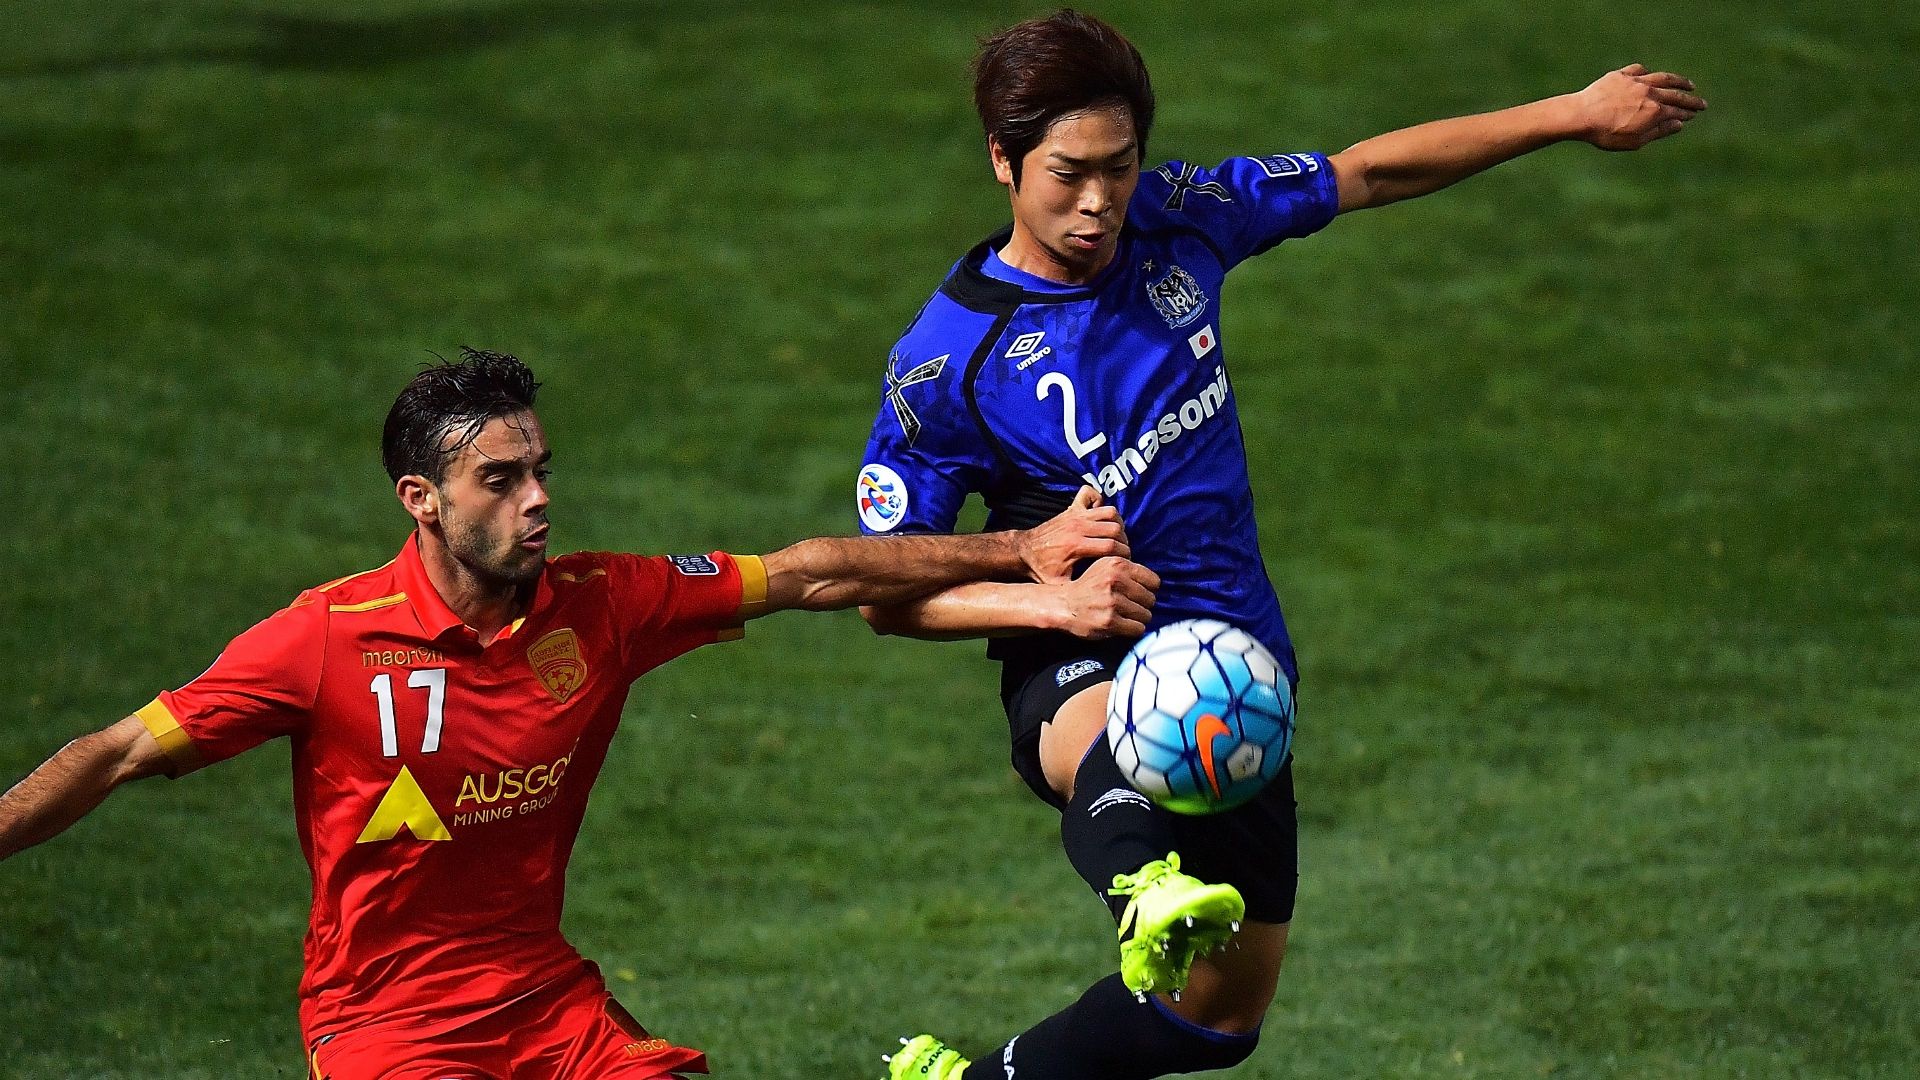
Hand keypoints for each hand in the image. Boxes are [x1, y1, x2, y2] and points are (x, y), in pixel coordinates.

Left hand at [1019, 486, 1129, 583]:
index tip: (1123, 563)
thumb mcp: (1059, 585)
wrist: (1023, 551)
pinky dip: (1099, 501)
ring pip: (1110, 512)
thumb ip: (1080, 589)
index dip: (1123, 555)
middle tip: (1120, 552)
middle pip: (1116, 528)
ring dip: (1116, 524)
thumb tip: (1100, 596)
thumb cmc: (1042, 569)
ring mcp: (1075, 515)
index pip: (1112, 546)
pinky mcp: (1072, 508)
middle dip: (1123, 542)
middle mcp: (1078, 527)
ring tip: (1114, 537)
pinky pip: (1091, 494)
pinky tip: (1098, 517)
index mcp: (1077, 546)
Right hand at [1057, 556, 1158, 638]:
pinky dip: (1133, 629)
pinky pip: (1137, 628)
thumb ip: (1127, 571)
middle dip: (1143, 605)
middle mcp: (1116, 580)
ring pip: (1146, 615)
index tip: (1138, 594)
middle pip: (1151, 599)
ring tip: (1125, 616)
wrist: (1063, 604)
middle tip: (1129, 607)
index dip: (1148, 590)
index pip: (1154, 581)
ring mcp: (1113, 602)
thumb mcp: (1105, 567)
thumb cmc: (1087, 587)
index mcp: (1117, 564)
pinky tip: (1122, 625)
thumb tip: (1155, 585)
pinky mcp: (1109, 621)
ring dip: (1138, 618)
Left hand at [1574, 64, 1706, 150]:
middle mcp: (1649, 92)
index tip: (1695, 114)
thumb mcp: (1634, 141)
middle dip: (1690, 100)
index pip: (1677, 111)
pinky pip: (1639, 71)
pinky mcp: (1621, 75)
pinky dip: (1647, 74)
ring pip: (1663, 78)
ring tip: (1688, 84)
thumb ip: (1659, 131)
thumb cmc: (1605, 134)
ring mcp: (1636, 81)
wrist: (1580, 115)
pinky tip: (1650, 77)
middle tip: (1701, 103)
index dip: (1688, 113)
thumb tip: (1679, 124)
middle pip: (1675, 94)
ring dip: (1678, 81)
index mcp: (1655, 111)